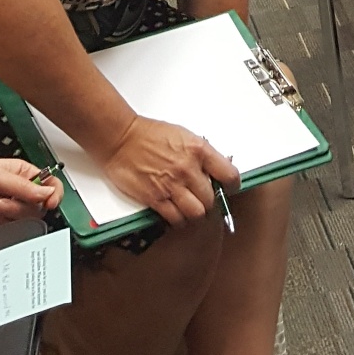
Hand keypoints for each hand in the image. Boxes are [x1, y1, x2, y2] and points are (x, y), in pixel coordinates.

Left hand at [0, 157, 62, 235]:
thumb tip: (46, 193)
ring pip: (20, 222)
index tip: (49, 201)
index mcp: (21, 174)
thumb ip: (23, 187)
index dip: (52, 194)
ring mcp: (5, 211)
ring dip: (0, 215)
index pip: (48, 184)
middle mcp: (16, 193)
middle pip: (35, 208)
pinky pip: (4, 232)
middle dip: (16, 206)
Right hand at [103, 115, 238, 227]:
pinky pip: (176, 219)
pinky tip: (176, 214)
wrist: (121, 139)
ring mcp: (172, 186)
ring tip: (189, 208)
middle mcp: (188, 169)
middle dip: (209, 201)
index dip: (232, 186)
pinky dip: (178, 220)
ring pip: (196, 214)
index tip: (229, 189)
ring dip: (194, 213)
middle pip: (211, 199)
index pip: (229, 175)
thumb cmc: (149, 134)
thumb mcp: (184, 136)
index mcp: (199, 150)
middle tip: (202, 198)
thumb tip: (216, 169)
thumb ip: (201, 154)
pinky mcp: (155, 199)